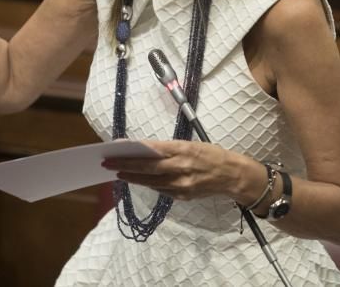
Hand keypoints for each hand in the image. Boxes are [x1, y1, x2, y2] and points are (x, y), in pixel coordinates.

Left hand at [103, 140, 253, 201]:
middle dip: (124, 166)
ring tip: (118, 173)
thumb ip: (168, 149)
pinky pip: (161, 190)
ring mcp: (181, 184)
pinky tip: (138, 181)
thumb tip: (143, 150)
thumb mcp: (190, 145)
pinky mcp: (183, 196)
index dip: (130, 152)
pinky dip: (149, 184)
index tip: (115, 150)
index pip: (150, 151)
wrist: (232, 175)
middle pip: (146, 168)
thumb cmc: (211, 154)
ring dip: (133, 178)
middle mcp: (180, 167)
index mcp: (182, 150)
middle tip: (107, 164)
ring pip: (150, 181)